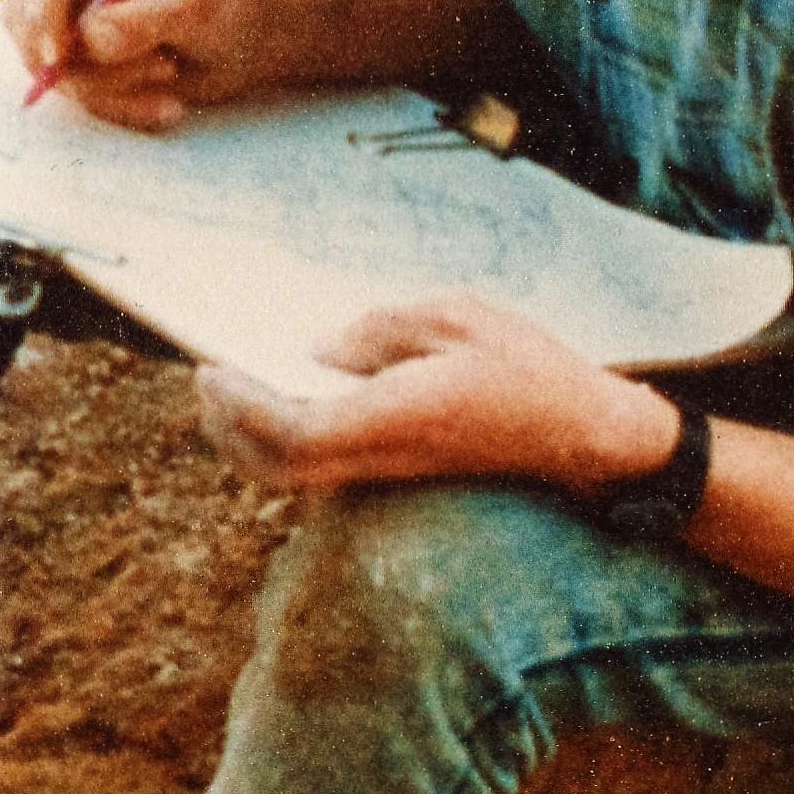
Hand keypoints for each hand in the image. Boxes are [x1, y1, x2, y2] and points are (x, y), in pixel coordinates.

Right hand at [3, 0, 280, 130]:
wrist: (257, 40)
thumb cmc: (233, 6)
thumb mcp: (194, 8)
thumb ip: (139, 21)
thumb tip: (87, 41)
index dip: (43, 10)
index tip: (59, 56)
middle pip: (26, 19)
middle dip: (72, 61)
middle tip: (134, 76)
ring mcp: (78, 24)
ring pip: (53, 68)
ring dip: (110, 88)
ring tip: (168, 76)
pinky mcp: (89, 64)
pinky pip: (79, 96)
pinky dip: (120, 107)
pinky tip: (166, 103)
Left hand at [195, 296, 679, 494]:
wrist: (586, 436)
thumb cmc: (529, 369)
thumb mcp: (458, 317)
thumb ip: (381, 330)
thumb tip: (322, 350)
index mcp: (396, 418)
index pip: (293, 432)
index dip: (242, 408)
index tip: (212, 370)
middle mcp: (383, 456)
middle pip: (277, 467)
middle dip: (229, 427)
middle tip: (208, 379)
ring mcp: (388, 472)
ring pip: (294, 476)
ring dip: (250, 439)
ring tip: (232, 389)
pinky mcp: (396, 472)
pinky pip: (321, 468)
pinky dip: (285, 442)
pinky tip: (284, 399)